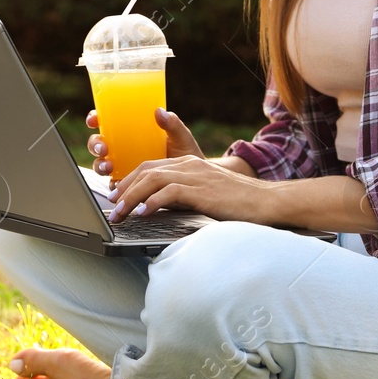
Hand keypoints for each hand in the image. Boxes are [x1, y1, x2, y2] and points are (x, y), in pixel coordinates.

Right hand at [86, 106, 202, 179]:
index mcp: (132, 132)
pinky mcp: (128, 183)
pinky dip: (111, 184)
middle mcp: (123, 148)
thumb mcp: (181, 138)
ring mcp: (123, 166)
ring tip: (109, 166)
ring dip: (100, 164)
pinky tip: (116, 184)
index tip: (94, 119)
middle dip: (96, 145)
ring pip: (101, 163)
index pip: (108, 121)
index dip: (96, 118)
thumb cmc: (186, 155)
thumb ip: (172, 125)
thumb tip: (160, 111)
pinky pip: (113, 185)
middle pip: (99, 143)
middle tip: (104, 148)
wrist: (194, 180)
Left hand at [104, 155, 276, 225]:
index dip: (129, 181)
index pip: (149, 167)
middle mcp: (189, 166)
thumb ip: (183, 196)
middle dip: (124, 189)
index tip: (116, 197)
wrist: (266, 201)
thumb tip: (157, 209)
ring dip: (131, 197)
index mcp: (189, 164)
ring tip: (120, 213)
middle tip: (111, 207)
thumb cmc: (238, 203)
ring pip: (152, 180)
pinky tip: (142, 214)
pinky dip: (151, 203)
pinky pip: (169, 192)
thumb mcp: (205, 195)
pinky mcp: (201, 189)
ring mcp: (195, 176)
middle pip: (145, 171)